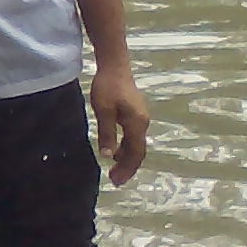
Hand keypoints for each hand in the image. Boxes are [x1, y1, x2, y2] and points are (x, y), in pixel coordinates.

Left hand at [90, 61, 150, 185]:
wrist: (115, 66)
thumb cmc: (107, 86)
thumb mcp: (103, 110)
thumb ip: (107, 132)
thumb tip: (108, 155)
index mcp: (137, 124)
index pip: (135, 153)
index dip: (127, 168)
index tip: (117, 180)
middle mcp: (143, 123)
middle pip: (138, 151)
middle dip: (128, 167)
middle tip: (115, 180)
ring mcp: (140, 118)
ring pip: (136, 144)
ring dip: (127, 158)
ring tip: (115, 170)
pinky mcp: (135, 114)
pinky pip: (133, 136)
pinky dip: (126, 148)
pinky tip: (116, 151)